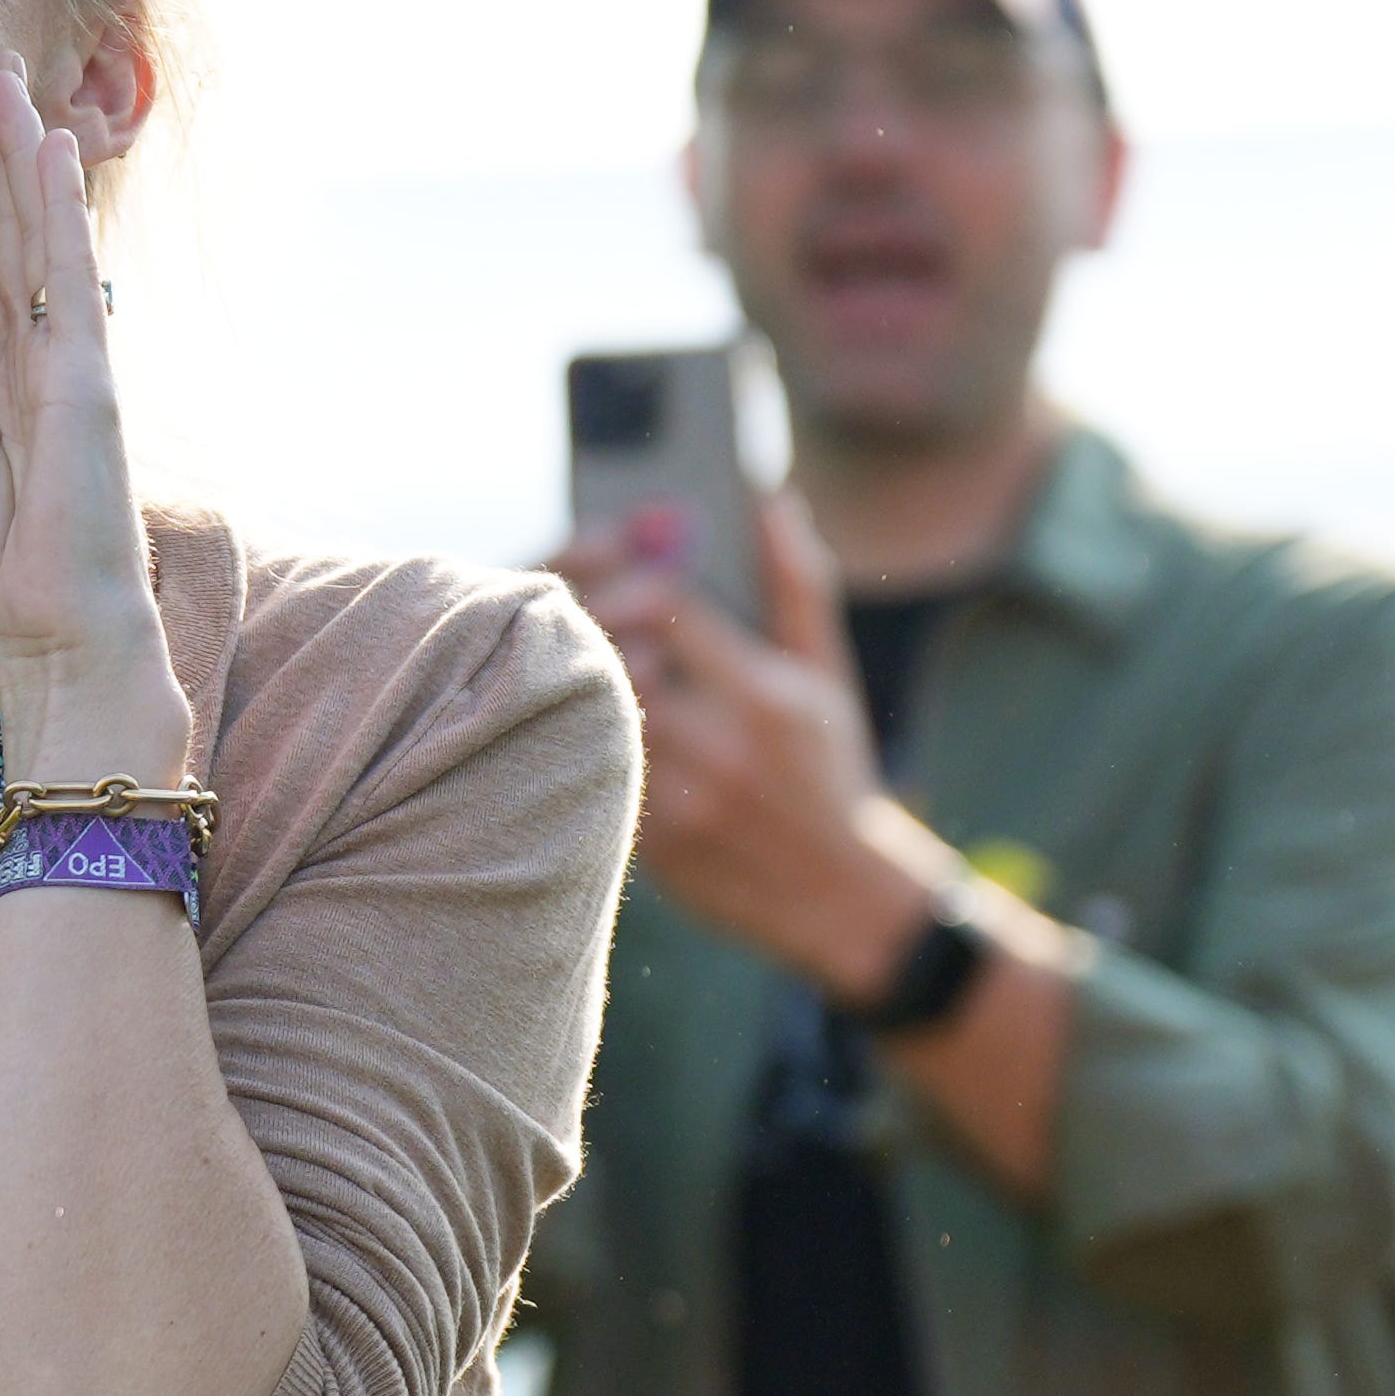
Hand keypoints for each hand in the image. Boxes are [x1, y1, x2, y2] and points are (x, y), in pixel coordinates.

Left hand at [0, 51, 181, 766]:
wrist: (48, 646)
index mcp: (7, 379)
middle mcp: (45, 358)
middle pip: (13, 232)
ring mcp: (71, 366)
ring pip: (42, 237)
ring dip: (26, 155)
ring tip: (5, 77)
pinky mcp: (86, 386)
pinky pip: (67, 280)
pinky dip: (56, 212)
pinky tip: (49, 149)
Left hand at [558, 488, 932, 992]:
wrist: (841, 896)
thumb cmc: (830, 767)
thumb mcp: (827, 672)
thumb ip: (795, 582)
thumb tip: (770, 499)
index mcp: (765, 693)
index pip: (672, 607)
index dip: (627, 569)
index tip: (615, 552)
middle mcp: (721, 746)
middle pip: (615, 660)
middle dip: (582, 616)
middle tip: (564, 593)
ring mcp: (680, 799)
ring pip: (590, 716)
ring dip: (567, 673)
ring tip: (553, 642)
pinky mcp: (650, 843)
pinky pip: (587, 773)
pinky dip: (568, 733)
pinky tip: (560, 708)